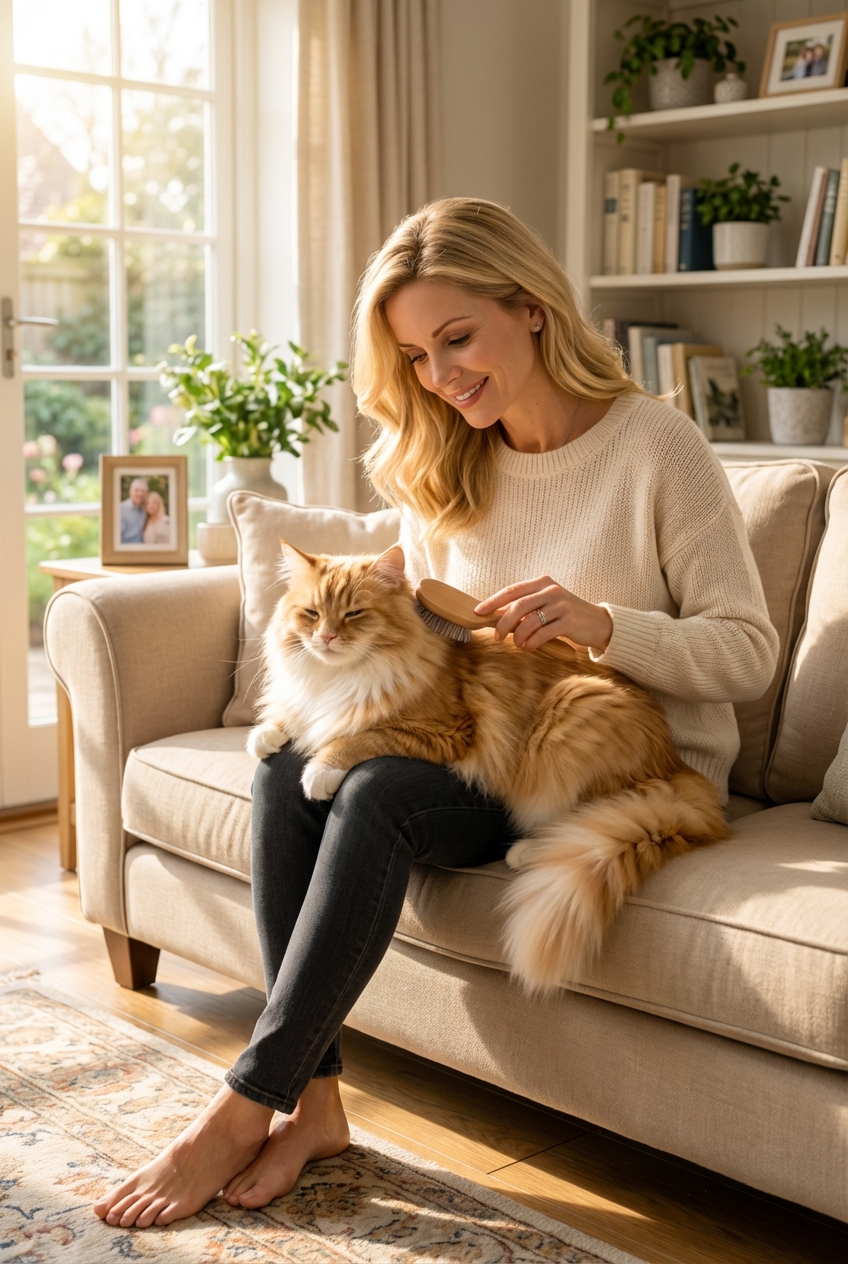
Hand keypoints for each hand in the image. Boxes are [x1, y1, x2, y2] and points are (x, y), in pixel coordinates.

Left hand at [475, 577, 612, 652]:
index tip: (478, 612)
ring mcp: (561, 605)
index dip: (493, 601)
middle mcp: (551, 591)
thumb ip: (525, 607)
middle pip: (518, 606)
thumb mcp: (545, 605)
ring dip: (518, 636)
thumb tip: (495, 616)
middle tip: (496, 636)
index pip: (512, 590)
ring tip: (517, 644)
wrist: (596, 623)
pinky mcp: (569, 621)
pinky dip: (531, 642)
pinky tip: (528, 647)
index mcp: (542, 583)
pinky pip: (543, 633)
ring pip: (529, 621)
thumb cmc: (564, 615)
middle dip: (503, 622)